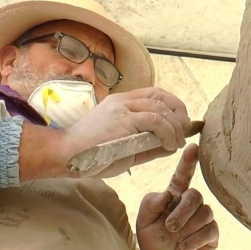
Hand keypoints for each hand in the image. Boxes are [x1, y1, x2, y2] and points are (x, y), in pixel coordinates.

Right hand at [19, 87, 192, 180]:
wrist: (66, 155)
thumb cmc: (92, 155)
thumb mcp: (126, 149)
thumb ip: (148, 145)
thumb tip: (171, 146)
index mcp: (121, 103)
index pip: (155, 94)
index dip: (173, 107)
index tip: (181, 125)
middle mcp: (123, 101)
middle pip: (161, 97)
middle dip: (179, 114)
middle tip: (183, 134)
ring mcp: (122, 108)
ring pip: (161, 109)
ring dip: (175, 127)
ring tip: (176, 143)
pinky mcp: (122, 120)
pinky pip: (154, 121)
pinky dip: (167, 133)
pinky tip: (168, 145)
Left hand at [136, 144, 218, 249]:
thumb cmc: (153, 239)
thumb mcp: (144, 220)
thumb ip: (151, 203)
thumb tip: (168, 194)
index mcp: (175, 195)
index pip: (183, 175)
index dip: (188, 162)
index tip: (193, 147)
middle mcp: (191, 204)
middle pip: (195, 196)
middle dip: (182, 212)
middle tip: (170, 227)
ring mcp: (203, 218)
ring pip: (204, 212)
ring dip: (187, 227)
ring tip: (176, 239)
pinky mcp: (211, 233)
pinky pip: (209, 230)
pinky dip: (195, 239)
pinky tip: (184, 247)